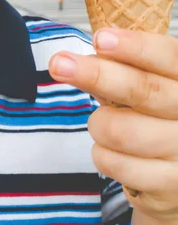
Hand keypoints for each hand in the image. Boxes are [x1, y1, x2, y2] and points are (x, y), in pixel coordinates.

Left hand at [49, 28, 177, 221]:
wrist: (177, 171)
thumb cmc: (155, 114)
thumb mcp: (149, 83)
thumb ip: (125, 68)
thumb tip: (85, 54)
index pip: (168, 56)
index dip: (134, 47)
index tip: (99, 39)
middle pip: (142, 91)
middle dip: (96, 75)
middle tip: (58, 63)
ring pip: (121, 131)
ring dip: (97, 124)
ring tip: (101, 123)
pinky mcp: (172, 185)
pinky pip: (116, 165)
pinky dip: (101, 154)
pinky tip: (110, 150)